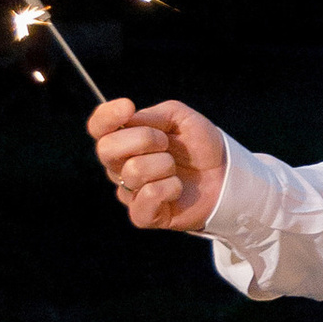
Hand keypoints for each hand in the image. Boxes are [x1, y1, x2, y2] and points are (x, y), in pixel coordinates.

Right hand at [88, 93, 227, 234]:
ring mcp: (129, 192)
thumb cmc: (199, 146)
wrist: (224, 175)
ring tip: (176, 168)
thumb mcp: (180, 118)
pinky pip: (148, 196)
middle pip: (107, 149)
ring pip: (134, 170)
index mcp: (124, 139)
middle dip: (143, 139)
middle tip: (166, 142)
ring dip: (165, 164)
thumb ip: (154, 115)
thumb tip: (130, 119)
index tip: (128, 106)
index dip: (106, 117)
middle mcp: (120, 166)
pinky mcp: (143, 215)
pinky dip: (170, 188)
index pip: (97, 127)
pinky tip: (178, 187)